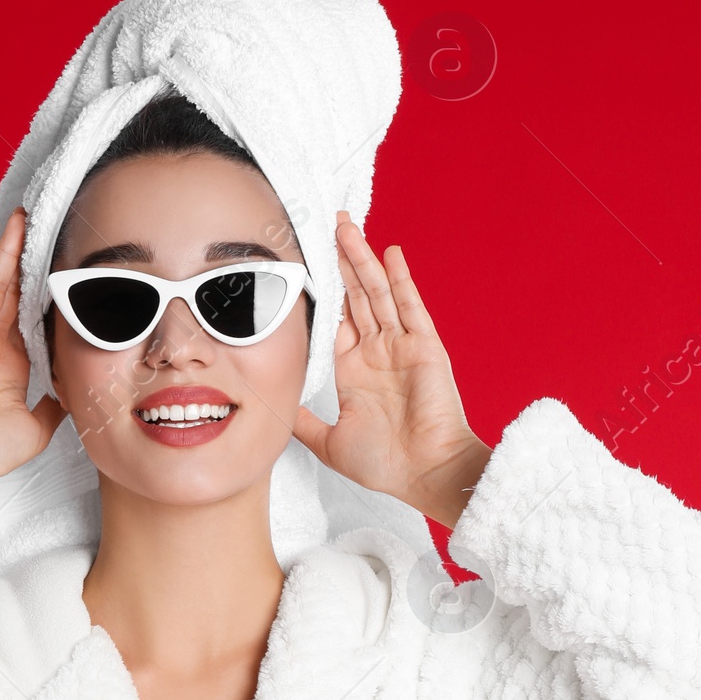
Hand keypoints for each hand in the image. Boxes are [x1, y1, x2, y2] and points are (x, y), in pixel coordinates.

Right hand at [0, 208, 65, 506]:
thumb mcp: (38, 427)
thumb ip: (56, 404)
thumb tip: (75, 392)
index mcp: (10, 363)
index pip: (31, 315)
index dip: (45, 288)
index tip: (61, 263)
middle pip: (12, 290)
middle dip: (25, 257)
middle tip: (41, 224)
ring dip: (3, 252)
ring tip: (18, 219)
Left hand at [293, 213, 490, 530]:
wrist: (424, 473)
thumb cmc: (384, 464)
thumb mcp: (329, 443)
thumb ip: (304, 423)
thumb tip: (276, 410)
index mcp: (354, 371)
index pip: (335, 320)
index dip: (323, 292)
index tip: (305, 265)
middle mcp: (377, 352)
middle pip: (356, 296)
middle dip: (341, 262)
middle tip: (326, 226)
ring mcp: (401, 346)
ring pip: (377, 292)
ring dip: (361, 259)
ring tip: (346, 226)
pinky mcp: (424, 347)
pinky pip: (410, 306)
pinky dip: (400, 278)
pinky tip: (389, 252)